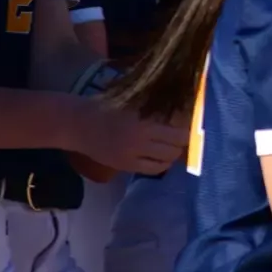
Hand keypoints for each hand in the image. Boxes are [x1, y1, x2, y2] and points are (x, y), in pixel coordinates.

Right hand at [71, 99, 188, 175]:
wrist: (79, 124)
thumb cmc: (107, 107)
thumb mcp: (133, 101)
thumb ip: (156, 107)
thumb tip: (183, 110)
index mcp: (143, 123)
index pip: (177, 132)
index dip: (188, 129)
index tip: (192, 124)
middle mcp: (140, 142)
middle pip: (175, 147)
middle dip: (183, 142)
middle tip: (185, 134)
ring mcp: (133, 156)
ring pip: (166, 160)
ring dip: (174, 153)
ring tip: (174, 145)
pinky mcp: (126, 166)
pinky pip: (153, 169)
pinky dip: (162, 163)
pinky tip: (162, 155)